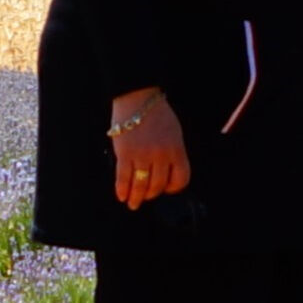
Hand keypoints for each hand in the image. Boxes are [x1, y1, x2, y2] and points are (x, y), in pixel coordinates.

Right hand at [108, 88, 189, 210]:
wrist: (138, 99)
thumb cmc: (157, 115)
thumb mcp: (175, 133)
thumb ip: (173, 153)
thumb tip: (166, 173)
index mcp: (177, 150)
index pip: (181, 178)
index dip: (174, 188)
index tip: (167, 189)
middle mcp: (161, 155)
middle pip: (159, 185)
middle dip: (152, 195)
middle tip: (146, 197)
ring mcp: (142, 155)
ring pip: (141, 184)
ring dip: (137, 197)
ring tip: (133, 203)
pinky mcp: (125, 153)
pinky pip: (123, 177)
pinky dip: (122, 189)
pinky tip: (121, 196)